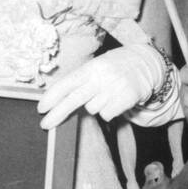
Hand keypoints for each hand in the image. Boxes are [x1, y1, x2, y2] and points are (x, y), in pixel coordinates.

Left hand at [38, 44, 166, 129]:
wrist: (147, 63)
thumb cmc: (114, 67)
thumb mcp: (96, 67)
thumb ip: (80, 81)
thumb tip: (57, 101)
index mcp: (91, 67)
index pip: (67, 82)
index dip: (52, 97)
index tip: (41, 109)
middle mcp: (101, 76)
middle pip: (74, 99)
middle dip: (57, 114)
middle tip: (44, 125)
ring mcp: (115, 87)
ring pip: (92, 109)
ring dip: (95, 106)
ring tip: (106, 95)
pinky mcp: (127, 97)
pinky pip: (107, 115)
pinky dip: (108, 112)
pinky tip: (115, 101)